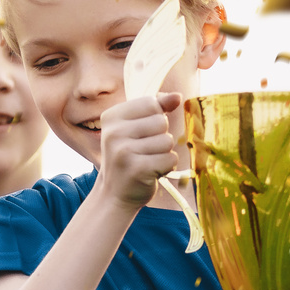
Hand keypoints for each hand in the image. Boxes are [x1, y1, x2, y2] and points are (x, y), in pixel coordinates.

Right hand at [96, 92, 181, 209]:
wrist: (114, 193)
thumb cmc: (128, 157)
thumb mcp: (135, 128)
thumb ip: (155, 109)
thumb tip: (177, 96)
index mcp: (111, 116)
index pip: (151, 103)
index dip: (156, 118)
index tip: (142, 133)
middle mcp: (114, 132)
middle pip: (161, 122)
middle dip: (160, 137)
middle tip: (145, 151)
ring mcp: (124, 151)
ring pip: (167, 141)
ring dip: (164, 153)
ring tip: (147, 161)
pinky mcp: (137, 169)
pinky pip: (170, 159)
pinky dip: (166, 167)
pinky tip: (151, 172)